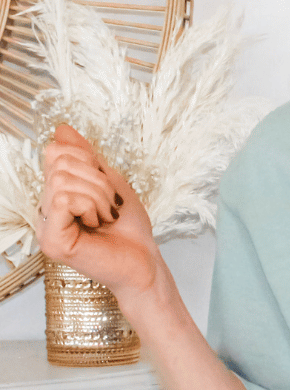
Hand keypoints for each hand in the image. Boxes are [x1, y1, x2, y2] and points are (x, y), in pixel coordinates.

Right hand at [36, 124, 159, 301]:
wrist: (145, 261)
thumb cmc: (130, 227)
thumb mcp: (110, 182)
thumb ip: (86, 157)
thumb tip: (62, 129)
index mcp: (56, 194)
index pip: (56, 152)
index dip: (89, 161)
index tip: (107, 189)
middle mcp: (45, 209)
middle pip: (58, 161)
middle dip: (96, 180)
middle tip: (109, 207)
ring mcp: (44, 226)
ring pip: (62, 179)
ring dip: (97, 196)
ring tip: (105, 217)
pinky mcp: (52, 240)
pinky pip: (64, 199)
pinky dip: (90, 206)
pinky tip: (97, 225)